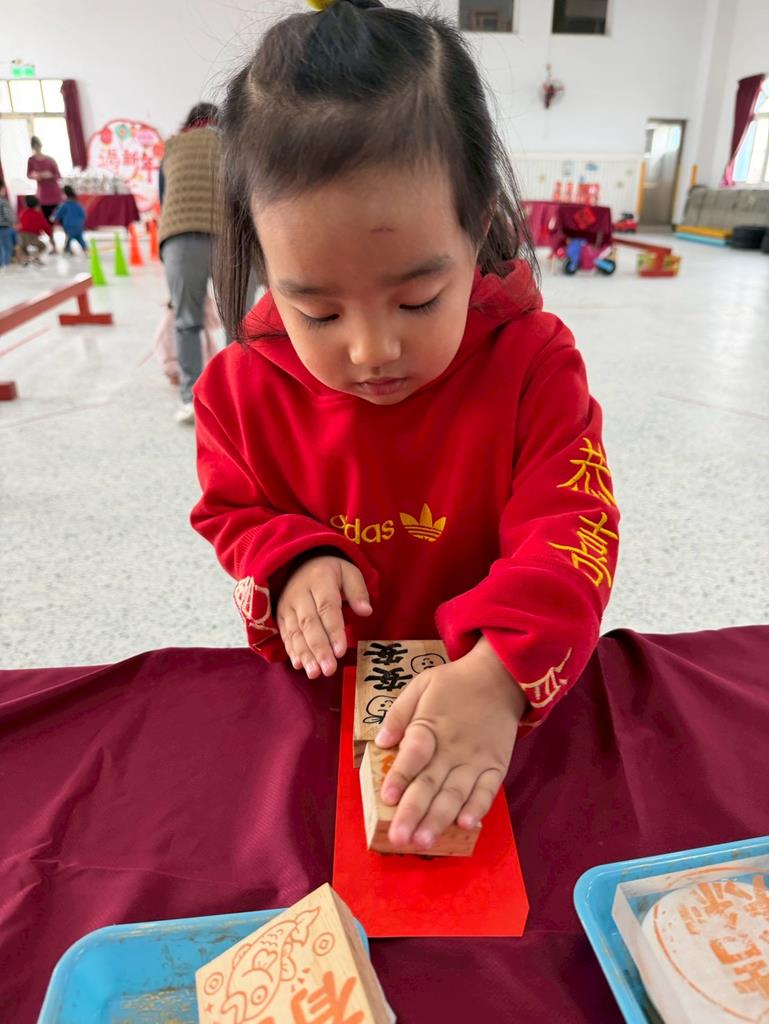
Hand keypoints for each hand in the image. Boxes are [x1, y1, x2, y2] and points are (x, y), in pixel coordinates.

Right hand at [277, 555, 371, 678]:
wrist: (300, 561)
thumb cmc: (331, 571)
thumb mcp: (349, 571)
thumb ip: (358, 591)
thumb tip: (366, 611)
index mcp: (320, 580)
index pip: (327, 608)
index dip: (334, 631)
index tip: (341, 651)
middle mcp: (300, 593)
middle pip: (309, 623)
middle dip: (319, 648)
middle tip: (329, 670)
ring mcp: (287, 605)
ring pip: (295, 632)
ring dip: (305, 654)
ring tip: (315, 673)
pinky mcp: (280, 615)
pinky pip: (285, 634)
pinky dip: (291, 650)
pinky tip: (299, 665)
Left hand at [375, 637, 525, 848]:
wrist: (501, 678)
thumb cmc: (454, 683)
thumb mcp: (421, 686)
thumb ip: (399, 713)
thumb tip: (380, 741)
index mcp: (430, 726)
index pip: (413, 754)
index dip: (400, 776)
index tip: (387, 797)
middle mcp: (452, 748)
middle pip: (431, 783)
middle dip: (414, 812)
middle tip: (400, 838)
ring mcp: (476, 760)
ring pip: (456, 794)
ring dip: (440, 819)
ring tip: (425, 841)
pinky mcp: (496, 766)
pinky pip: (488, 791)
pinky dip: (478, 808)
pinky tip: (466, 824)